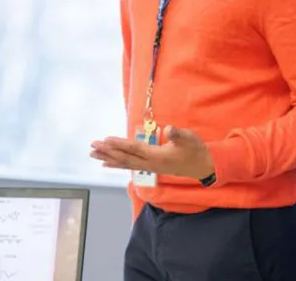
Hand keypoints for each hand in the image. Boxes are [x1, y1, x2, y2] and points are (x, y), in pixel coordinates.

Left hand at [90, 125, 214, 180]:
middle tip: (92, 146)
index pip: (135, 149)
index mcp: (157, 156)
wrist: (203, 166)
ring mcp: (149, 167)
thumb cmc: (195, 150)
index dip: (120, 144)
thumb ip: (179, 134)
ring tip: (93, 154)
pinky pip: (129, 166)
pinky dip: (116, 164)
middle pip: (125, 157)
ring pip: (124, 163)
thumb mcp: (190, 138)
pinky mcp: (149, 167)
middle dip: (108, 151)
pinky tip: (105, 163)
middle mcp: (150, 164)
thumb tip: (170, 129)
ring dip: (108, 158)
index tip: (106, 140)